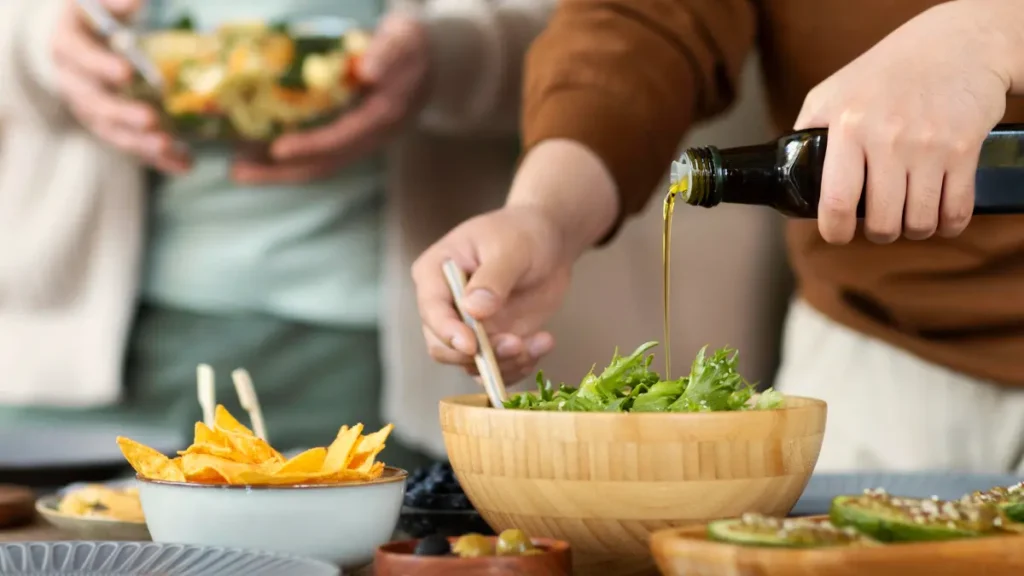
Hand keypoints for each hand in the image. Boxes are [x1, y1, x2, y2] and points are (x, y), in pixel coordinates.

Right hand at [52, 0, 189, 171]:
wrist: (78, 43)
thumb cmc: (94, 20)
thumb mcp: (98, 5)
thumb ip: (115, 3)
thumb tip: (135, 1)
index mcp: (68, 49)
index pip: (80, 59)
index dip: (101, 66)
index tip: (127, 72)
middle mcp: (75, 85)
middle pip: (95, 105)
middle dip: (123, 114)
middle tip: (151, 119)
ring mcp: (91, 111)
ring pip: (112, 133)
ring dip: (141, 144)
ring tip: (168, 147)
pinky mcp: (111, 128)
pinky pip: (133, 146)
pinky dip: (157, 158)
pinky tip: (183, 164)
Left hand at [233, 12, 429, 183]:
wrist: (436, 60)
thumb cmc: (412, 43)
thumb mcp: (404, 38)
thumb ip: (388, 52)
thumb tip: (368, 70)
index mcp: (386, 113)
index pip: (344, 136)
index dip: (311, 145)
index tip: (277, 148)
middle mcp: (376, 135)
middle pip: (327, 163)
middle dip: (281, 171)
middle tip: (238, 171)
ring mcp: (366, 140)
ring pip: (322, 165)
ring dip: (280, 171)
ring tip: (239, 169)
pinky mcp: (356, 138)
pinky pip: (322, 155)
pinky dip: (292, 158)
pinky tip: (260, 153)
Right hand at [413, 140, 620, 382]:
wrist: (548, 242)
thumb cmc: (523, 233)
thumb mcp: (510, 248)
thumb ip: (493, 279)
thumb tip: (473, 310)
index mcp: (435, 273)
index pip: (431, 309)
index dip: (447, 332)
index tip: (472, 345)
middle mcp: (444, 305)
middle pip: (443, 346)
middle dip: (478, 355)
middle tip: (516, 344)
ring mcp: (467, 327)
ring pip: (471, 364)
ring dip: (505, 363)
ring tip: (540, 341)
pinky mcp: (490, 342)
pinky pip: (496, 369)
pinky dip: (519, 366)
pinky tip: (543, 343)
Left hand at [794, 0, 1012, 243]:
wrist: (954, 45)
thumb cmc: (883, 73)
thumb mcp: (830, 94)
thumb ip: (807, 133)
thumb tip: (786, 174)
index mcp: (847, 126)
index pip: (836, 201)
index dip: (835, 231)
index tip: (837, 234)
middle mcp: (888, 138)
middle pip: (881, 221)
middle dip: (878, 232)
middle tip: (878, 223)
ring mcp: (929, 145)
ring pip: (919, 222)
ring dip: (913, 229)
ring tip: (907, 217)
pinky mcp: (964, 149)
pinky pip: (956, 210)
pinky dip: (947, 223)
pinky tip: (938, 215)